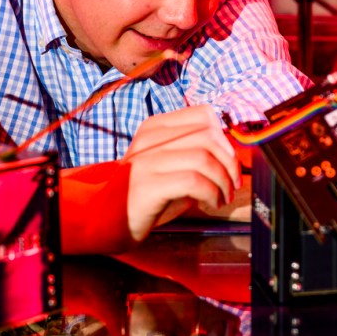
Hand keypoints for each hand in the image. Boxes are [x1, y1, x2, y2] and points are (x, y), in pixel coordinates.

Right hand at [124, 106, 240, 239]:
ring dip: (222, 182)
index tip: (229, 163)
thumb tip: (232, 156)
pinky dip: (212, 194)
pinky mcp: (147, 185)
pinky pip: (194, 181)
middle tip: (232, 185)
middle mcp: (149, 138)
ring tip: (221, 198)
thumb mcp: (169, 166)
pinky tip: (209, 204)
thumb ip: (194, 153)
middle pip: (209, 136)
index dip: (225, 139)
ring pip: (204, 158)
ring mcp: (146, 160)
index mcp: (155, 127)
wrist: (104, 221)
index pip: (204, 114)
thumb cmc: (145, 195)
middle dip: (230, 163)